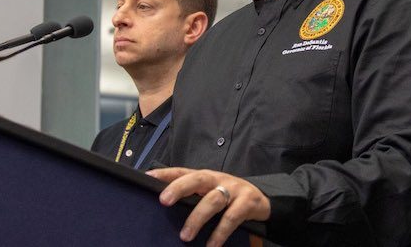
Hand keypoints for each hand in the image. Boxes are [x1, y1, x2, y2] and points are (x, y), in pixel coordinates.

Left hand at [148, 167, 270, 246]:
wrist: (263, 201)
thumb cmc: (229, 198)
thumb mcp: (210, 193)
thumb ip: (192, 196)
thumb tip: (165, 206)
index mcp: (206, 177)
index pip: (182, 171)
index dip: (165, 174)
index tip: (147, 178)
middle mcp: (219, 179)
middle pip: (197, 179)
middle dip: (179, 188)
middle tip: (164, 201)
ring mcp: (234, 189)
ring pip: (213, 199)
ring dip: (197, 217)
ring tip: (185, 235)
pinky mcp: (248, 202)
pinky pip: (232, 218)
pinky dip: (220, 232)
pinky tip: (212, 245)